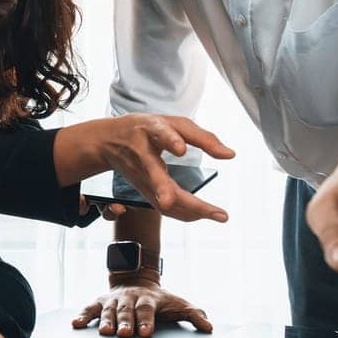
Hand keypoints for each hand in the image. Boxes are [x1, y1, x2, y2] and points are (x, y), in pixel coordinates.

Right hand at [59, 114, 232, 222]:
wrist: (108, 141)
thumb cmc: (146, 128)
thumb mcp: (173, 123)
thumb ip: (203, 138)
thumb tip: (230, 155)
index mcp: (150, 131)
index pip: (160, 135)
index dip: (170, 140)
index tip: (181, 148)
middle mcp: (142, 155)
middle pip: (154, 175)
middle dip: (167, 191)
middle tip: (202, 206)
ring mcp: (141, 176)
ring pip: (160, 197)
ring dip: (187, 210)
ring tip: (216, 214)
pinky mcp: (143, 190)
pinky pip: (164, 207)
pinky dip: (185, 212)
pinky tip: (203, 214)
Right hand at [72, 279, 211, 337]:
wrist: (137, 279)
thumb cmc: (159, 300)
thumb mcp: (178, 304)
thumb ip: (193, 315)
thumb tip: (209, 327)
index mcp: (148, 300)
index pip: (147, 310)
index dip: (146, 321)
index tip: (146, 332)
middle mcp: (129, 299)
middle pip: (126, 311)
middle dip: (125, 322)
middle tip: (124, 334)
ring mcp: (114, 300)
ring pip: (108, 310)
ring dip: (106, 321)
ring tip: (105, 332)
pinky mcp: (100, 301)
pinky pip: (90, 308)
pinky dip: (83, 316)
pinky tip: (76, 324)